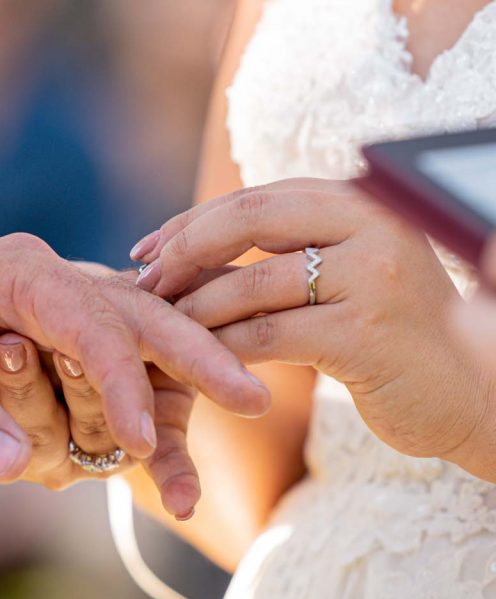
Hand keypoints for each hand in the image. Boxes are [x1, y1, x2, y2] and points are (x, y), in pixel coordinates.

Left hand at [0, 239, 198, 513]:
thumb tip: (8, 462)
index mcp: (15, 273)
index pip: (90, 318)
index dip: (117, 378)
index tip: (134, 439)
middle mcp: (48, 296)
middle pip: (140, 323)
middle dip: (193, 360)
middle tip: (250, 397)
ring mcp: (56, 332)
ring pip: (135, 365)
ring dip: (164, 417)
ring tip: (181, 486)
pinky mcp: (52, 370)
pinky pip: (107, 399)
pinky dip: (136, 438)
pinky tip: (167, 490)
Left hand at [132, 179, 495, 473]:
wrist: (469, 389)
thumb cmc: (393, 332)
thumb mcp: (349, 272)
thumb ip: (292, 248)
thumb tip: (189, 244)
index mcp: (362, 202)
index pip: (257, 198)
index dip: (192, 222)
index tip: (146, 249)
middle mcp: (371, 226)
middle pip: (248, 221)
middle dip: (184, 250)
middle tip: (144, 283)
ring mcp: (370, 279)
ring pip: (251, 283)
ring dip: (194, 307)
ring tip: (161, 327)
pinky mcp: (362, 336)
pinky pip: (265, 335)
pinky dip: (220, 347)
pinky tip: (196, 360)